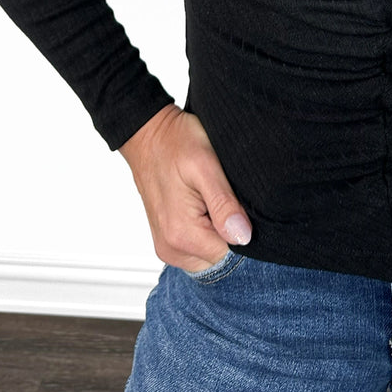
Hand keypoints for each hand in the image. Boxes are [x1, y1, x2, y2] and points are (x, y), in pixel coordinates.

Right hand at [118, 104, 252, 273]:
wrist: (148, 134)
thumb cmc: (174, 143)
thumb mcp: (205, 165)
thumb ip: (224, 204)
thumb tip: (243, 237)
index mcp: (182, 234)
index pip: (232, 254)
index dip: (244, 230)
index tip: (238, 204)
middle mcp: (171, 248)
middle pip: (221, 257)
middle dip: (231, 232)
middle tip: (224, 196)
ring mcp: (168, 246)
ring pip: (211, 254)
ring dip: (219, 231)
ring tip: (211, 198)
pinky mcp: (168, 240)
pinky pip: (198, 248)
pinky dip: (207, 231)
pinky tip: (204, 205)